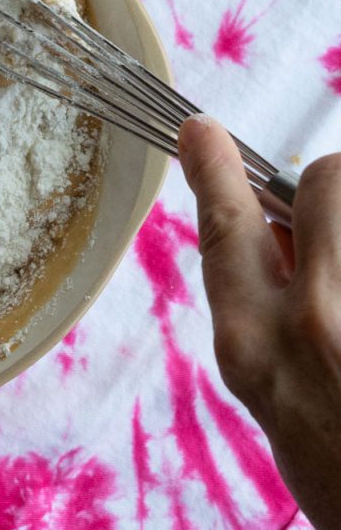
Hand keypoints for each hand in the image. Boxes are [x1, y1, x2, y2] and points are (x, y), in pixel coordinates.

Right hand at [178, 115, 340, 529]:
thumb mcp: (276, 399)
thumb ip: (268, 314)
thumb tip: (281, 239)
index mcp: (255, 349)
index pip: (227, 229)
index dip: (214, 169)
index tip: (201, 130)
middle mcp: (316, 321)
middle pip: (326, 181)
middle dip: (328, 189)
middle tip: (330, 235)